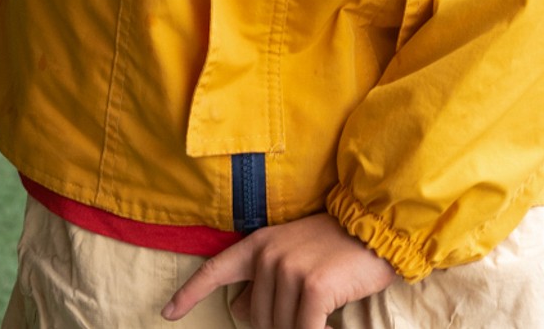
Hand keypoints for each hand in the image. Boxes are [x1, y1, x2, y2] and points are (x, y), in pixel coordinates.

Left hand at [162, 213, 396, 328]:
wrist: (376, 226)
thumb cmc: (339, 244)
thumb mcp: (295, 252)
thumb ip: (267, 277)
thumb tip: (242, 310)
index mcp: (260, 244)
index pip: (216, 270)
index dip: (189, 293)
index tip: (167, 312)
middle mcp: (269, 255)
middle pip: (256, 320)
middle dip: (279, 326)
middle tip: (308, 312)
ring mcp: (290, 270)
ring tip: (323, 315)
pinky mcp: (313, 288)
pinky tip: (330, 326)